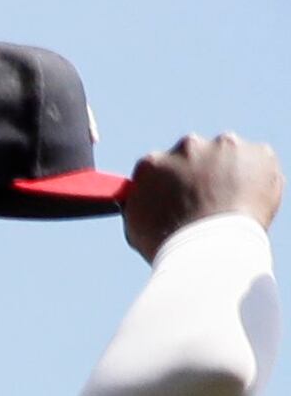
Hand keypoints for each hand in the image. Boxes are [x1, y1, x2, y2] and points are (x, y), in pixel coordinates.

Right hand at [124, 132, 282, 259]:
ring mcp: (226, 147)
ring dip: (228, 173)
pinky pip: (258, 162)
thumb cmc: (171, 244)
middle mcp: (188, 146)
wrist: (212, 249)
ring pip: (228, 156)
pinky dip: (255, 179)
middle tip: (205, 203)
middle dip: (200, 173)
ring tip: (227, 206)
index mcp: (153, 163)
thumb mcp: (137, 226)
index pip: (160, 166)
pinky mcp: (259, 153)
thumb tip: (140, 198)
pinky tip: (246, 202)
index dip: (169, 184)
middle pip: (195, 155)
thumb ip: (140, 203)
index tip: (177, 197)